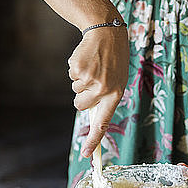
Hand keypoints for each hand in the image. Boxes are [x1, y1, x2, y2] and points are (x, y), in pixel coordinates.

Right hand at [68, 25, 128, 157]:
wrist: (107, 32)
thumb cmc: (113, 60)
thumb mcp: (117, 80)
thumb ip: (105, 98)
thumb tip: (92, 120)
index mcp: (115, 95)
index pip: (103, 123)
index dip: (94, 140)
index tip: (86, 155)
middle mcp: (103, 89)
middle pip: (80, 106)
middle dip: (81, 96)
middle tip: (94, 80)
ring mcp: (91, 79)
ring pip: (74, 91)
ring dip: (80, 80)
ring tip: (94, 66)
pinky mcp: (79, 69)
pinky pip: (71, 77)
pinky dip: (75, 69)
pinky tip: (87, 59)